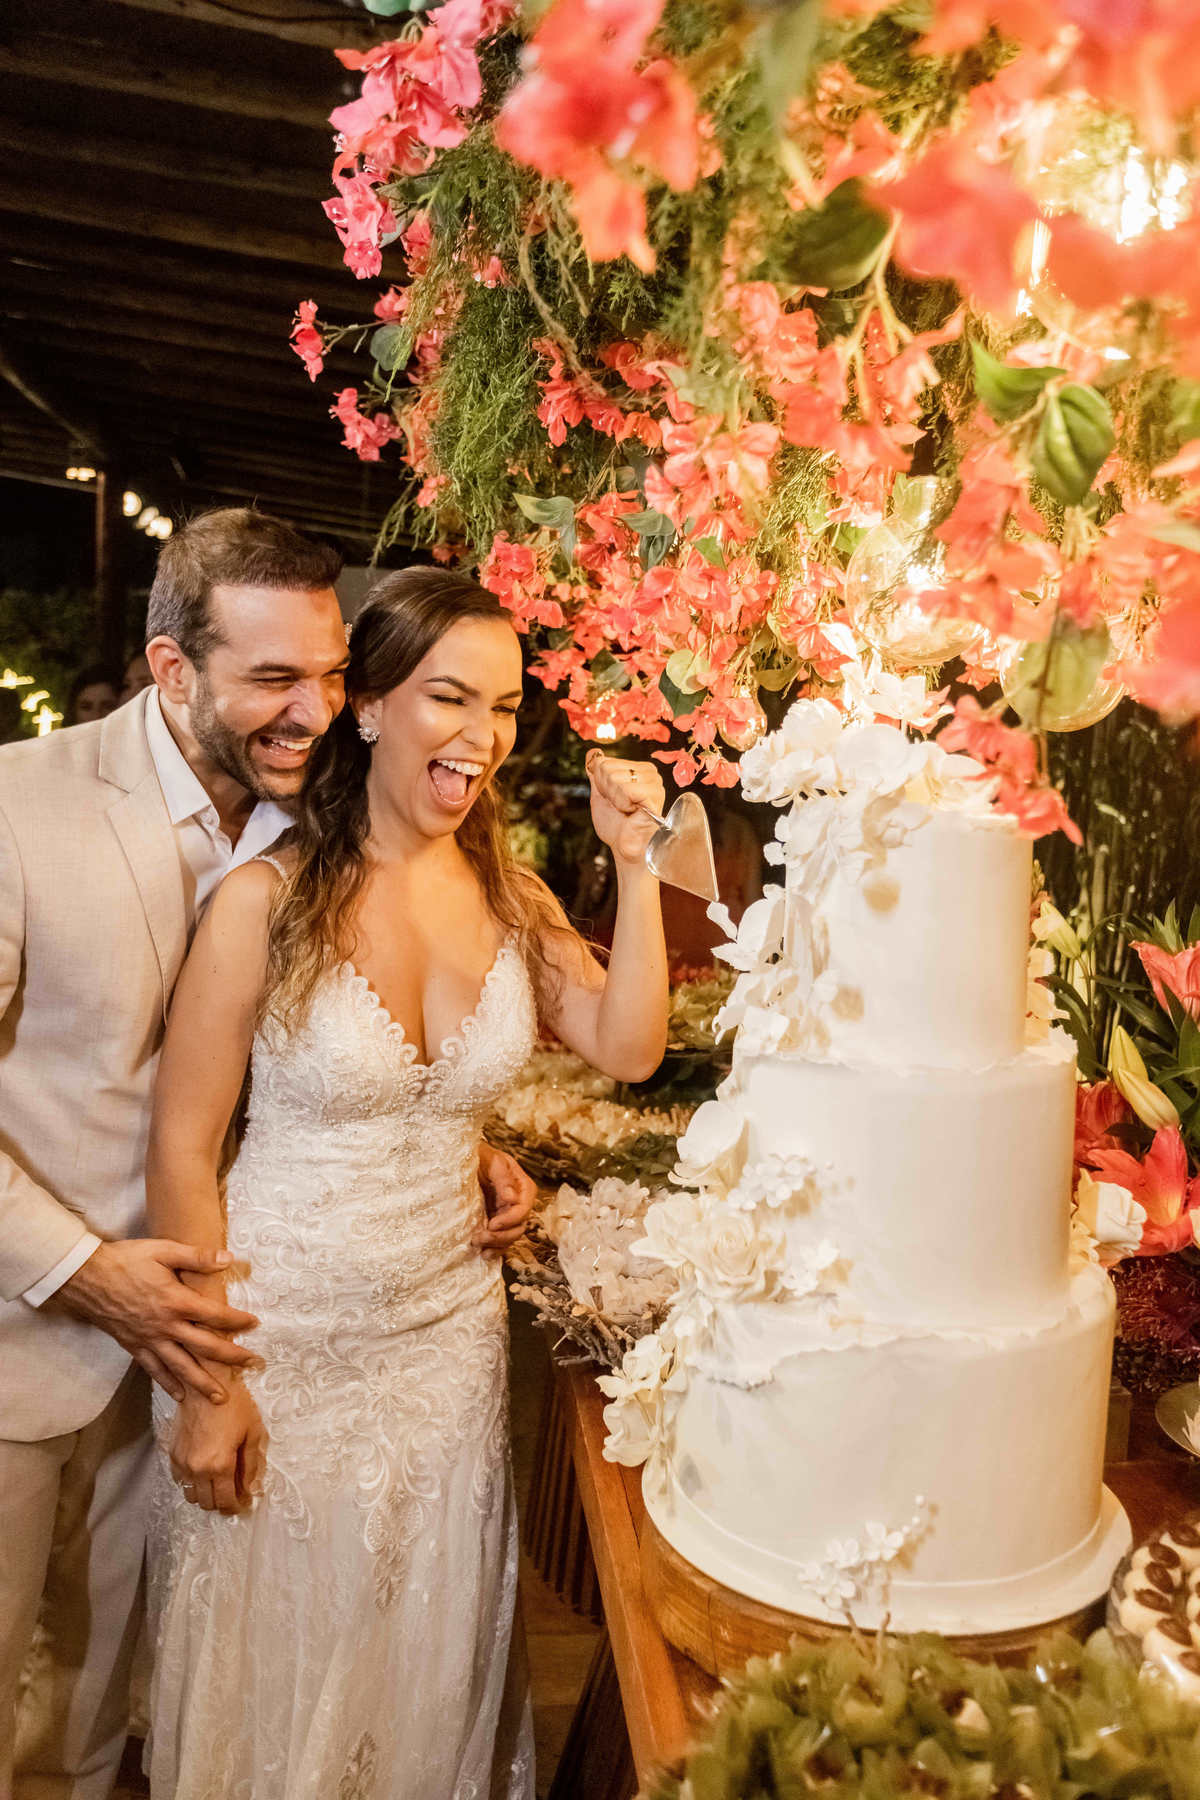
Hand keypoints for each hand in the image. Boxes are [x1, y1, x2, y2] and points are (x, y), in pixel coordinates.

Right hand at [55, 1239, 258, 1405]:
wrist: (87, 1277)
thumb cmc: (127, 1260)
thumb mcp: (163, 1249)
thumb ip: (197, 1256)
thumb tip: (229, 1259)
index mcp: (177, 1301)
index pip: (215, 1316)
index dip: (238, 1321)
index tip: (255, 1324)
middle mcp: (166, 1326)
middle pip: (204, 1347)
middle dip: (231, 1357)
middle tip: (253, 1365)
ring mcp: (150, 1340)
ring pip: (181, 1367)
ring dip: (203, 1383)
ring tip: (221, 1398)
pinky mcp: (134, 1347)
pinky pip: (155, 1370)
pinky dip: (169, 1384)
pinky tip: (180, 1396)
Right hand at [171, 1382, 265, 1514]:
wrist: (206, 1383)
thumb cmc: (234, 1404)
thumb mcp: (252, 1434)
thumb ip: (251, 1466)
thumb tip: (249, 1489)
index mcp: (219, 1465)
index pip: (226, 1501)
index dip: (236, 1507)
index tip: (243, 1504)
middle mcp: (197, 1468)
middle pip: (207, 1503)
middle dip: (222, 1503)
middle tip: (233, 1494)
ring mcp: (183, 1462)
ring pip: (191, 1495)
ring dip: (205, 1495)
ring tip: (218, 1484)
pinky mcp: (174, 1453)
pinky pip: (180, 1480)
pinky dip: (191, 1482)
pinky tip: (204, 1472)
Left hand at [474, 1141, 535, 1250]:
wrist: (464, 1161)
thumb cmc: (481, 1156)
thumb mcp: (492, 1161)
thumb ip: (503, 1178)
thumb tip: (512, 1198)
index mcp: (523, 1187)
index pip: (524, 1208)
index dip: (511, 1219)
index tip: (493, 1224)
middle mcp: (519, 1203)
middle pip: (518, 1227)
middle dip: (501, 1236)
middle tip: (480, 1237)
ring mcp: (508, 1215)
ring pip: (511, 1237)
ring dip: (496, 1245)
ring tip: (478, 1245)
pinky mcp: (496, 1224)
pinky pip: (501, 1241)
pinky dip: (494, 1250)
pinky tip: (483, 1255)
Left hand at [585, 751, 665, 866]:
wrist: (625, 847)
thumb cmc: (616, 825)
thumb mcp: (600, 794)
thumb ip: (596, 773)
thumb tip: (592, 752)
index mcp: (637, 768)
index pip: (603, 762)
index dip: (600, 784)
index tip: (613, 799)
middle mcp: (649, 771)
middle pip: (607, 768)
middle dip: (607, 791)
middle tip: (620, 806)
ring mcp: (654, 782)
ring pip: (615, 778)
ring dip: (615, 798)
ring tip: (627, 810)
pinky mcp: (654, 794)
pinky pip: (626, 789)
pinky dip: (622, 804)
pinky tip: (632, 812)